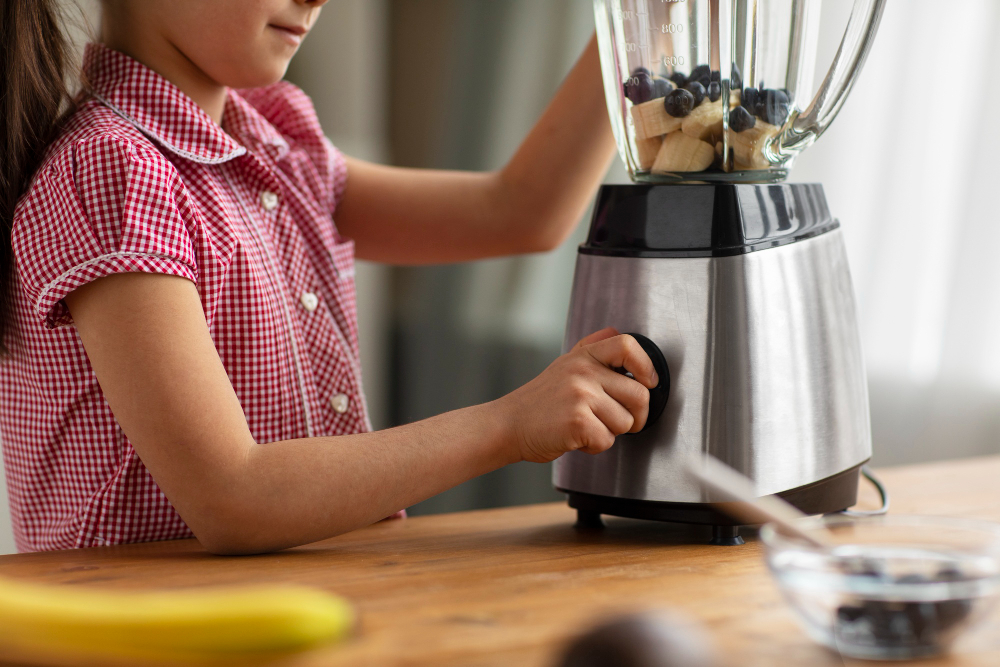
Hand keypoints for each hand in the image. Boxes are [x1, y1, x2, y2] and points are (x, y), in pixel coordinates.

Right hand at [497, 328, 658, 463]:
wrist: (508, 424)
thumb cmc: (539, 401)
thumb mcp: (564, 365)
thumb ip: (592, 348)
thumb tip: (617, 332)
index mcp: (583, 356)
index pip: (627, 345)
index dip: (646, 366)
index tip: (648, 382)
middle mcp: (583, 371)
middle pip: (639, 394)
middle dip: (635, 417)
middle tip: (617, 421)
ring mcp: (580, 395)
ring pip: (626, 422)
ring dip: (610, 433)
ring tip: (586, 426)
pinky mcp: (577, 421)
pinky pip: (607, 440)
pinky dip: (594, 446)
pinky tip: (576, 437)